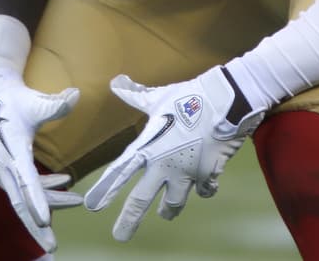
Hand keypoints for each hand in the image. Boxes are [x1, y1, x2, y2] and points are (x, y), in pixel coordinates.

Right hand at [0, 66, 80, 251]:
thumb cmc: (11, 98)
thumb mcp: (32, 101)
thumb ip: (54, 105)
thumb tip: (76, 95)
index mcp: (9, 150)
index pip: (25, 180)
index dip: (36, 200)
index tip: (44, 220)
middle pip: (19, 200)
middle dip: (36, 226)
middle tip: (52, 245)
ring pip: (23, 195)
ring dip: (48, 200)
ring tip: (77, 201)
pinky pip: (20, 186)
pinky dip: (40, 188)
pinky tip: (64, 181)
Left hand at [84, 68, 263, 240]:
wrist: (226, 101)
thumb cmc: (188, 96)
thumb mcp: (157, 97)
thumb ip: (135, 95)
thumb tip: (116, 82)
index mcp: (147, 146)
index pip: (120, 172)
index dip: (105, 189)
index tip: (92, 205)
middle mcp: (163, 165)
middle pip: (141, 200)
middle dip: (129, 220)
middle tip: (120, 236)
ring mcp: (186, 173)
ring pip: (173, 203)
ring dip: (169, 209)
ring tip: (165, 214)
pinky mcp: (208, 174)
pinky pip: (204, 190)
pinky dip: (203, 189)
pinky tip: (202, 187)